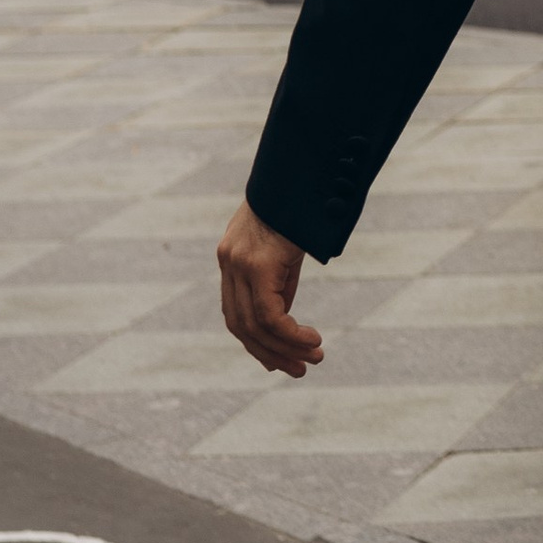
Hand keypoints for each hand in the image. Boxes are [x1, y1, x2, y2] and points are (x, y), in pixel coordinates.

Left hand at [217, 201, 323, 378]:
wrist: (299, 172)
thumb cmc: (300, 206)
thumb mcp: (286, 250)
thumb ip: (279, 282)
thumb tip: (282, 321)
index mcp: (232, 259)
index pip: (236, 314)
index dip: (256, 343)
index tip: (280, 361)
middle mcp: (229, 263)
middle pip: (240, 325)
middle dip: (270, 353)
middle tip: (300, 370)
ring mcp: (239, 264)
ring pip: (255, 325)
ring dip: (285, 349)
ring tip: (314, 358)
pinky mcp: (257, 264)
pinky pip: (269, 315)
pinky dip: (291, 335)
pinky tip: (312, 340)